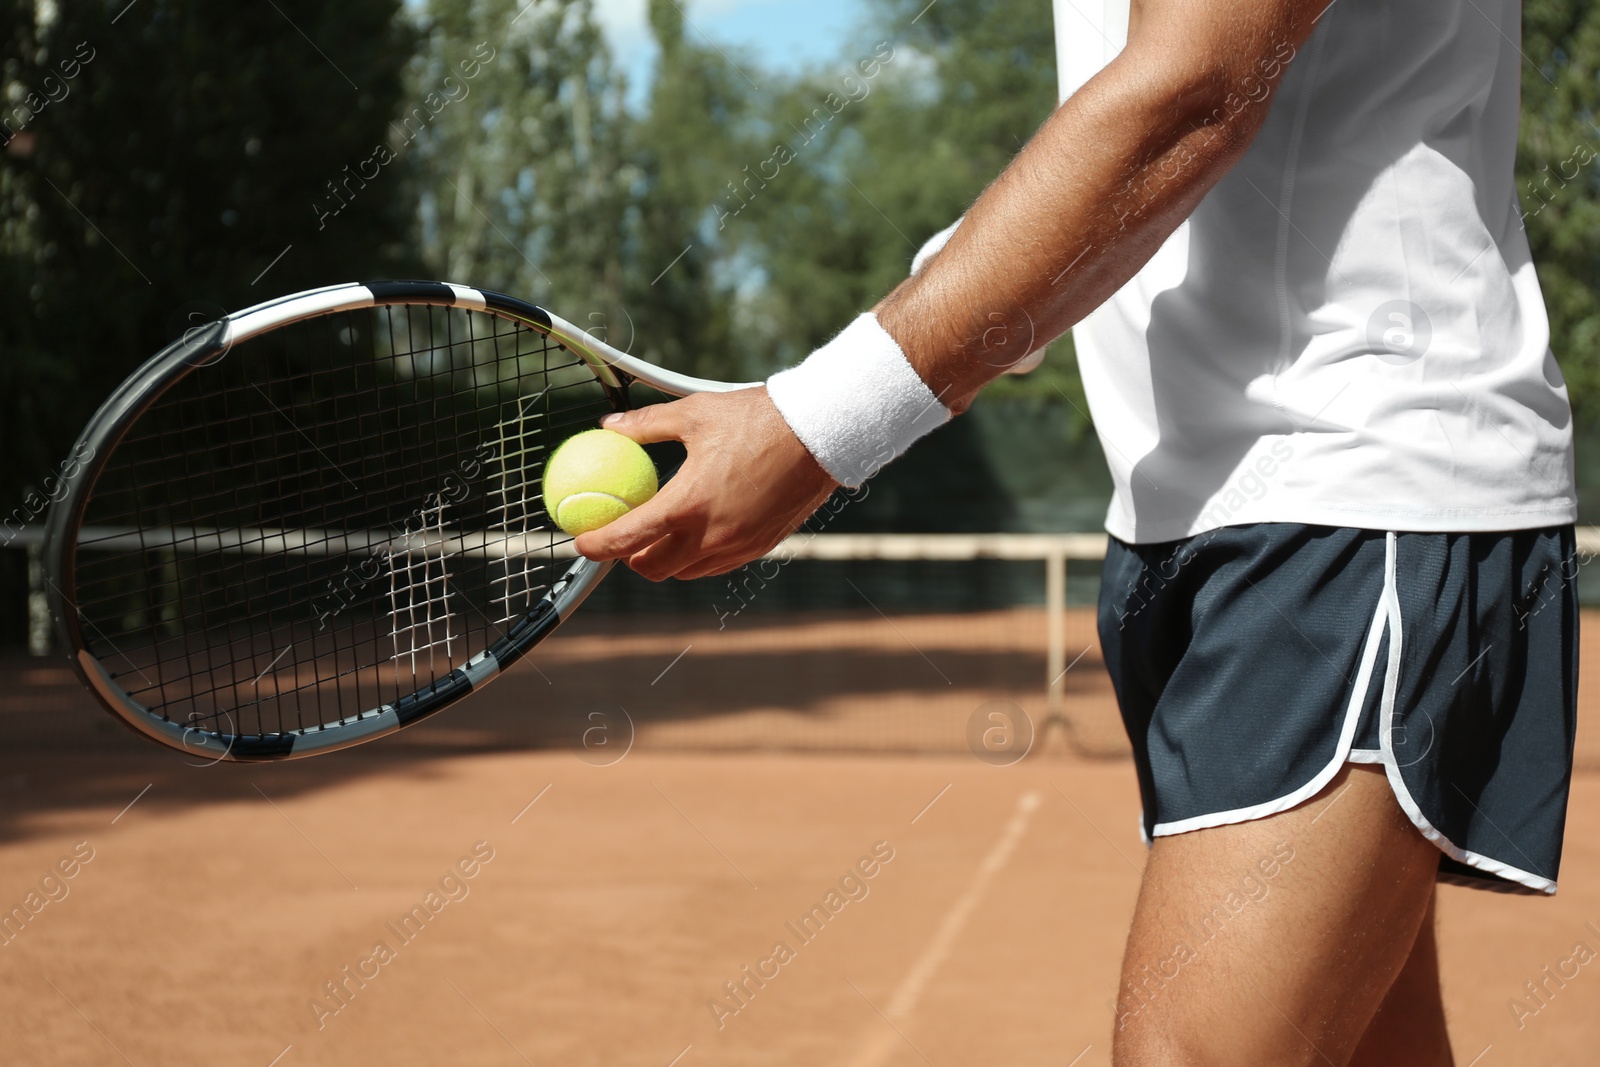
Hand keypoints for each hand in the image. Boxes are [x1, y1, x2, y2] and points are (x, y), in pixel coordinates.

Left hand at [573, 387, 838, 579]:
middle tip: (623, 539)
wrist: (818, 434)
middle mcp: (711, 534)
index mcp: (687, 503)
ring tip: (660, 535)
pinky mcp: (761, 546)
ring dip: (666, 560)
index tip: (581, 541)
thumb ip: (646, 425)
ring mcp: (738, 545)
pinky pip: (718, 564)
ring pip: (687, 571)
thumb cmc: (757, 419)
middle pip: (653, 568)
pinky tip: (699, 532)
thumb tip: (610, 426)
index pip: (627, 537)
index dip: (596, 545)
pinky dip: (699, 557)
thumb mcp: (694, 413)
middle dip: (630, 559)